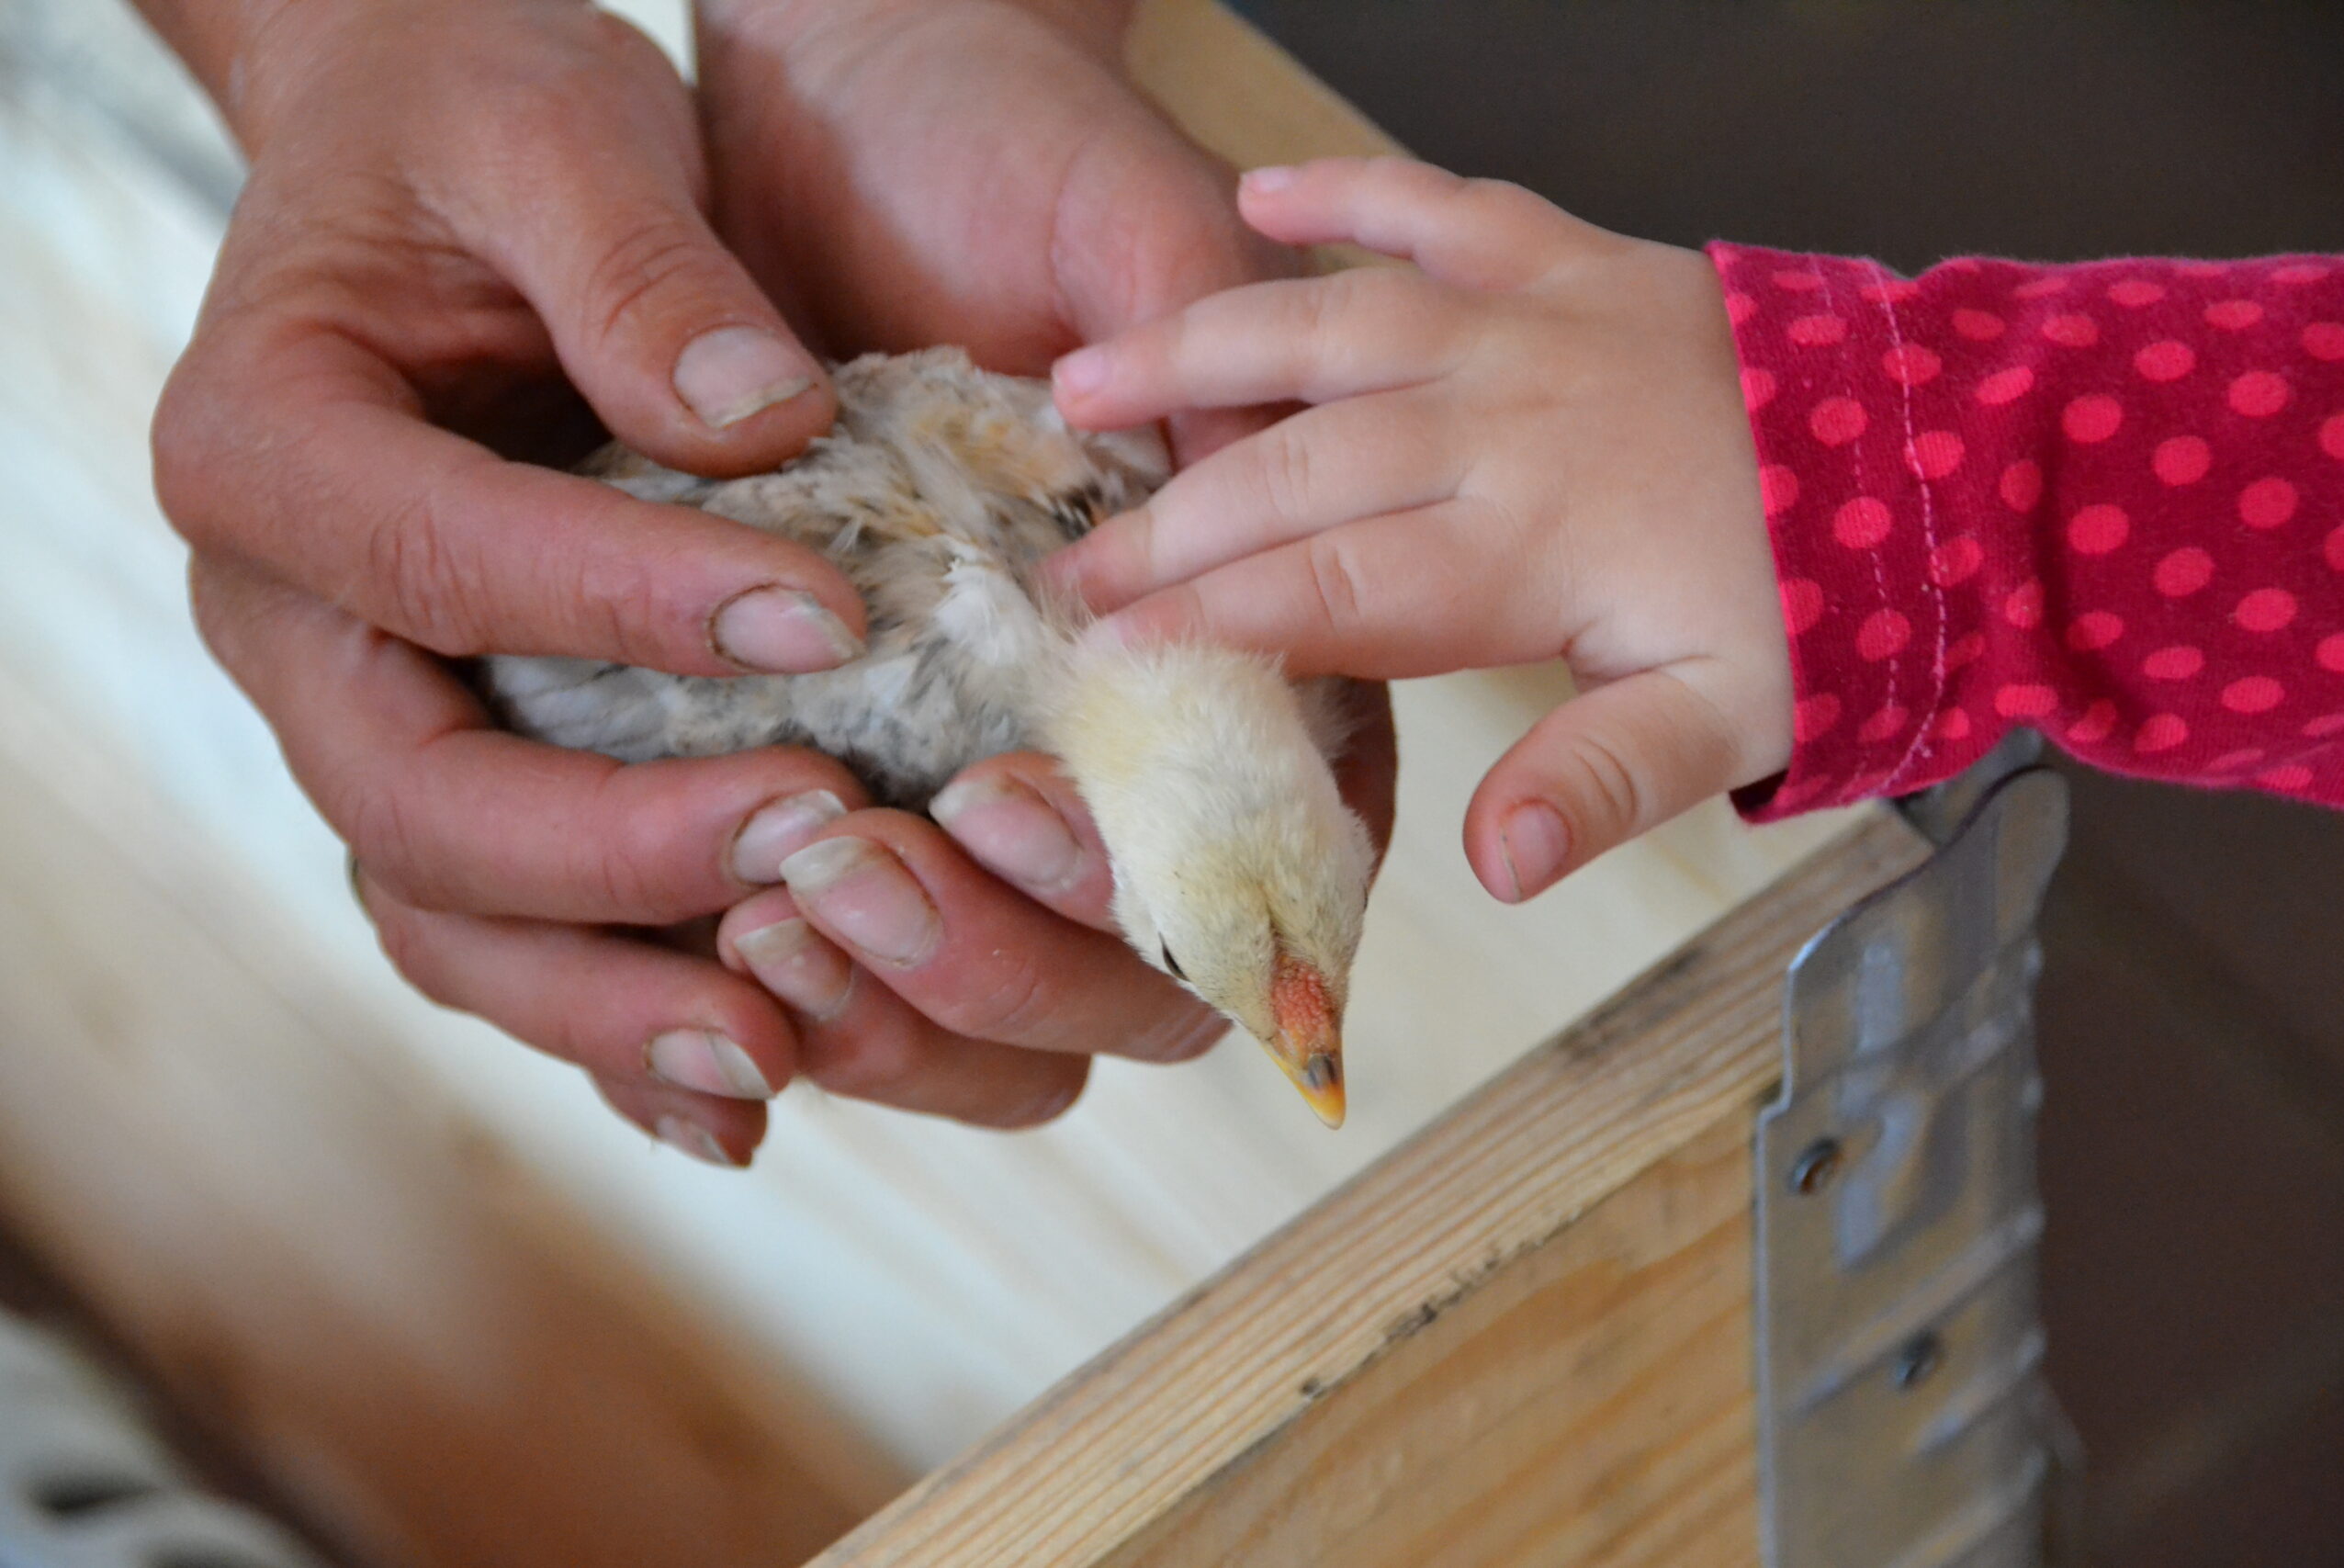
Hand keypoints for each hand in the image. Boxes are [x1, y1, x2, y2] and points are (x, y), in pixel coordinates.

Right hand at [154, 0, 884, 1165]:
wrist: (433, 167)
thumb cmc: (483, 130)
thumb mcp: (554, 130)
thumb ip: (637, 269)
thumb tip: (759, 427)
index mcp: (267, 448)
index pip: (440, 564)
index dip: (626, 605)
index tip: (828, 620)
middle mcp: (289, 622)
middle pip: (418, 804)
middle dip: (619, 854)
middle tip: (821, 845)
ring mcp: (367, 720)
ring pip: (451, 918)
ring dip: (612, 1001)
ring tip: (784, 1048)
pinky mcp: (460, 773)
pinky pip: (510, 938)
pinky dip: (615, 1024)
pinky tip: (755, 1087)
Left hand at [681, 0, 1396, 1113]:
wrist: (824, 95)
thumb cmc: (1004, 136)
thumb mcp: (1133, 234)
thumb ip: (1222, 403)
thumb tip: (1259, 607)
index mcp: (1253, 624)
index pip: (1274, 835)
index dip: (1172, 884)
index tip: (1016, 810)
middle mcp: (1127, 722)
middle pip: (1135, 971)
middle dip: (1005, 965)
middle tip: (855, 867)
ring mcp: (992, 755)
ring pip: (1000, 1001)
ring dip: (897, 1005)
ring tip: (773, 907)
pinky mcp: (857, 752)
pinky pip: (858, 941)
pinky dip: (796, 986)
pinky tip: (711, 941)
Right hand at [1048, 156, 1791, 902]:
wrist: (1945, 462)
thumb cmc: (1819, 611)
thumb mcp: (1727, 727)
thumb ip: (1597, 787)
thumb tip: (1492, 864)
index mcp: (1525, 550)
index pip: (1323, 592)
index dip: (1201, 621)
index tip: (1100, 649)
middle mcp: (1500, 425)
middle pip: (1292, 472)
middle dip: (1164, 523)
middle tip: (1057, 562)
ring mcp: (1527, 324)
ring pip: (1327, 326)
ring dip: (1199, 349)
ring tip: (1083, 379)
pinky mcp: (1567, 256)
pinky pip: (1439, 203)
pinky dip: (1350, 187)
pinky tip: (1263, 187)